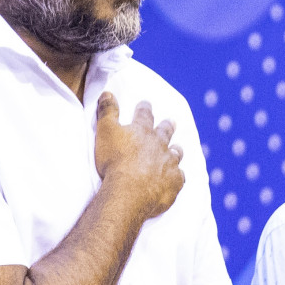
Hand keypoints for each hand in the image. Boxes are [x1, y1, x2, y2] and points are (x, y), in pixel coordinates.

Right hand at [94, 93, 183, 219]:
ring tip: (177, 148)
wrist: (129, 191)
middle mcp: (159, 145)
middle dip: (167, 126)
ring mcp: (169, 164)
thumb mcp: (105, 131)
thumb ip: (107, 111)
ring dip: (176, 150)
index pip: (144, 115)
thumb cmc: (114, 160)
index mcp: (142, 131)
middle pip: (165, 132)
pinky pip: (179, 177)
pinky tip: (176, 177)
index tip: (146, 103)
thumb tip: (107, 92)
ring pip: (176, 154)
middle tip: (172, 121)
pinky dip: (177, 176)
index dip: (144, 108)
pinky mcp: (174, 182)